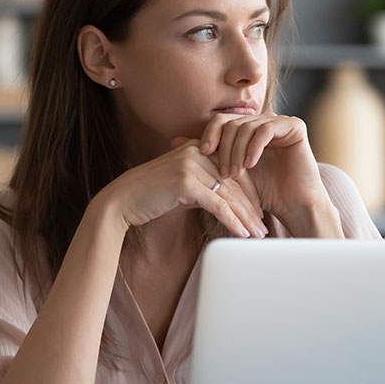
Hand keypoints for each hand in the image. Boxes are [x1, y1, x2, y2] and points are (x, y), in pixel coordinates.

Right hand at [100, 140, 264, 238]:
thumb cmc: (151, 196)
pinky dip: (232, 221)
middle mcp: (196, 152)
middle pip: (234, 182)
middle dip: (251, 208)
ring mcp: (191, 165)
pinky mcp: (185, 182)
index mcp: (197, 148)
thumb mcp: (182, 186)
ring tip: (257, 235)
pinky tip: (241, 234)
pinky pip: (217, 204)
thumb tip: (228, 203)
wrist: (122, 201)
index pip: (233, 170)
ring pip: (229, 194)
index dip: (249, 193)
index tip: (259, 213)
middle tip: (263, 227)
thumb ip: (204, 186)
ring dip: (246, 218)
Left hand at [195, 113, 331, 222]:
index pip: (221, 121)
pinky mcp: (294, 127)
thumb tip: (173, 141)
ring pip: (247, 126)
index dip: (210, 135)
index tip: (202, 154)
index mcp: (248, 128)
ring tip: (235, 173)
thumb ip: (206, 155)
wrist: (293, 206)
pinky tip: (250, 165)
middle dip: (224, 148)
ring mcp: (280, 122)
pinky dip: (254, 147)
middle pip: (232, 122)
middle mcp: (263, 121)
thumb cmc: (262, 194)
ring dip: (237, 151)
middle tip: (223, 173)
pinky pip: (266, 129)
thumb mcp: (228, 173)